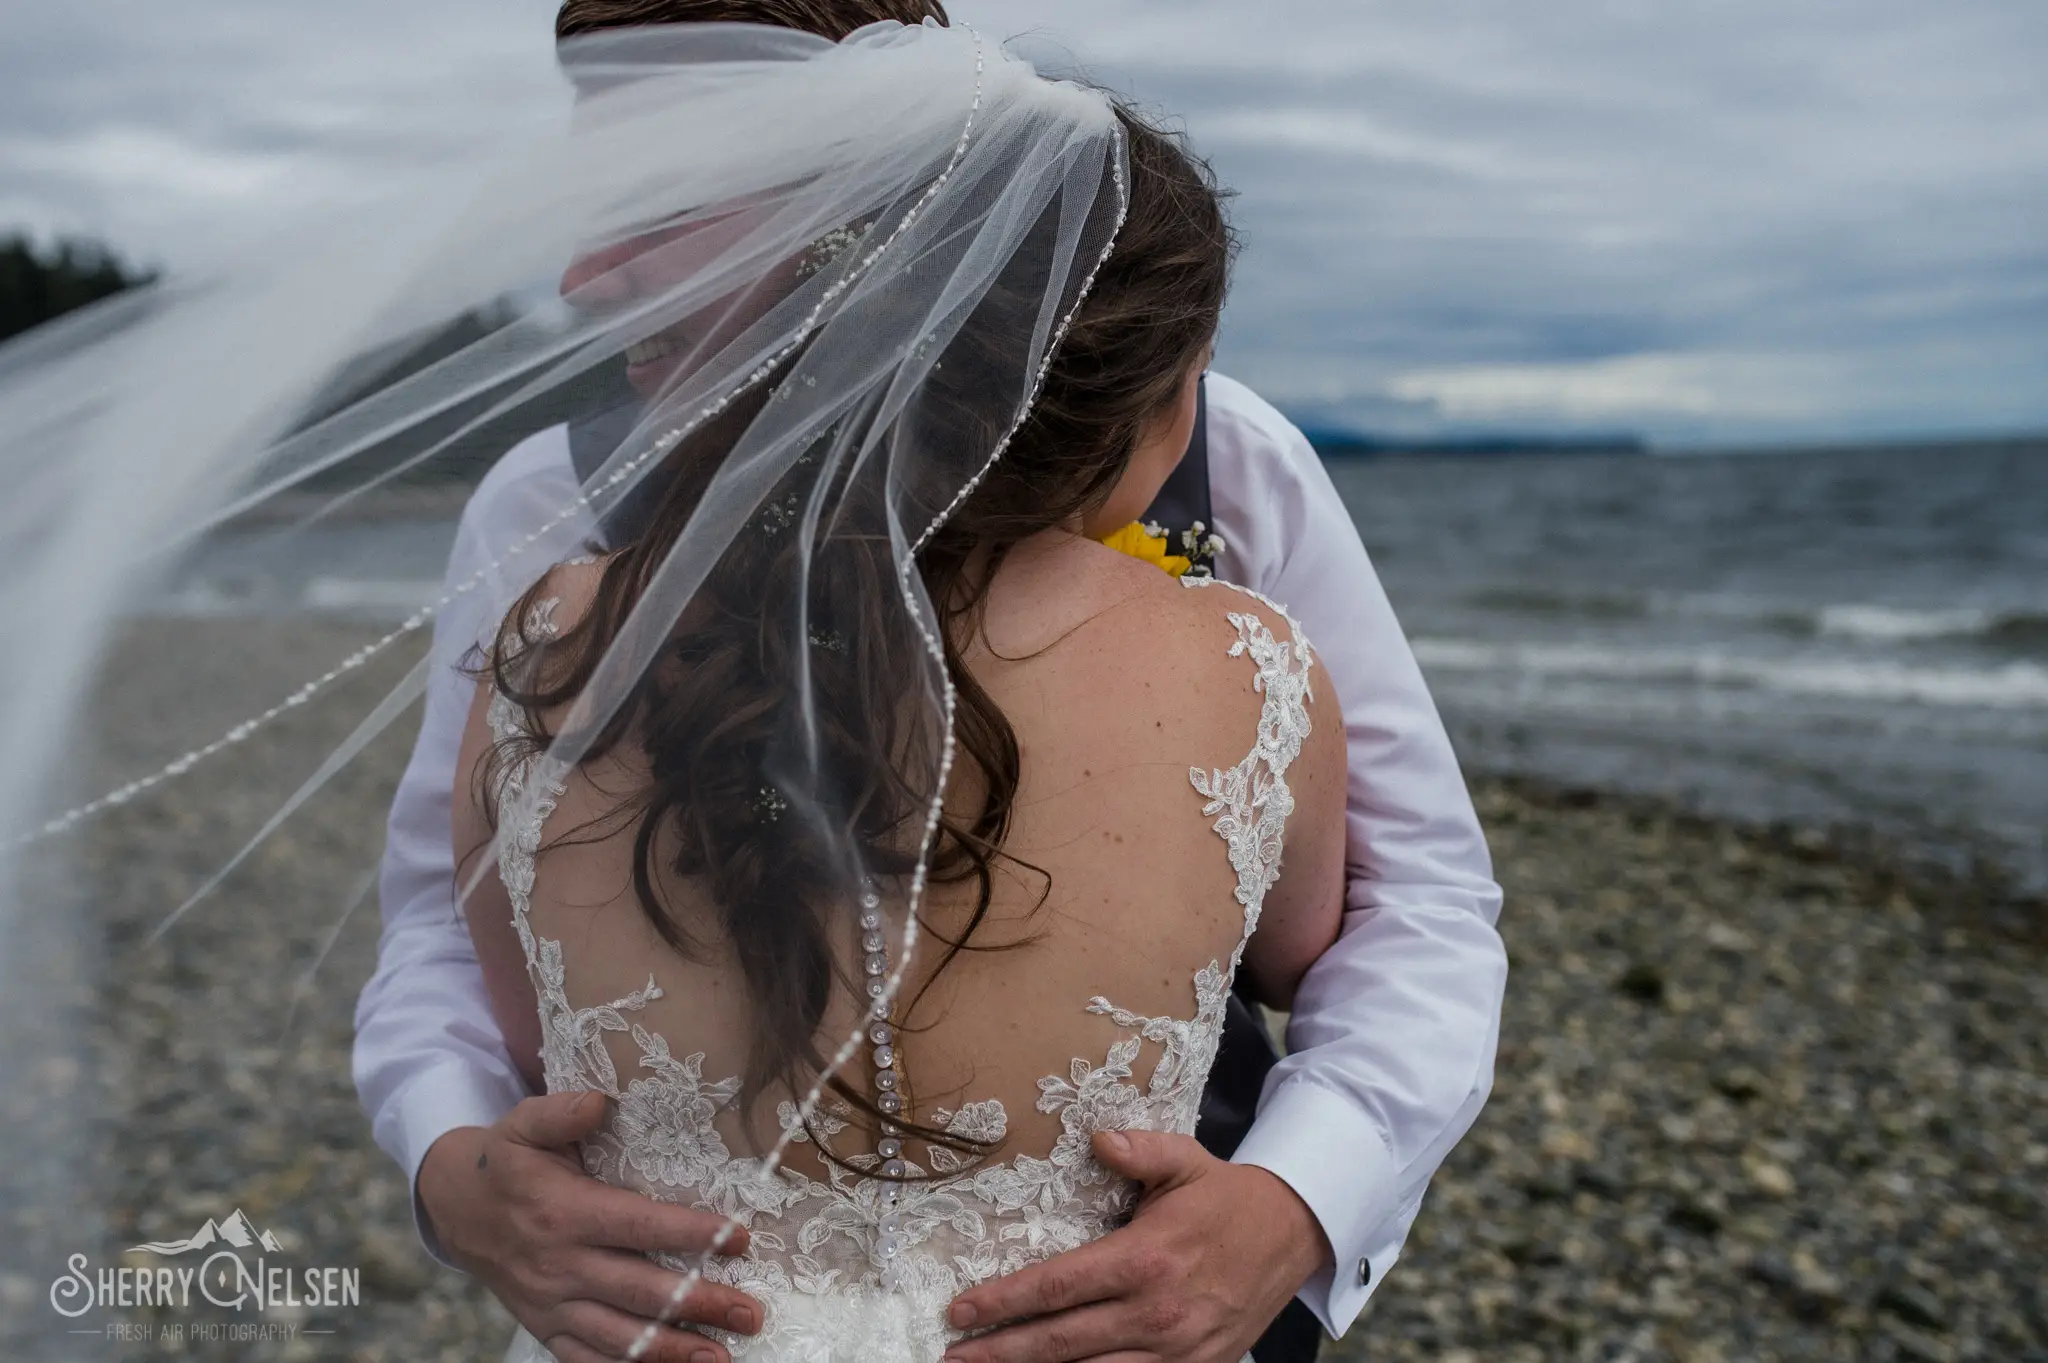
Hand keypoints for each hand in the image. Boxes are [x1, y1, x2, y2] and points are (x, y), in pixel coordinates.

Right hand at [417, 1090, 762, 1362]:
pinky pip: (585, 1359)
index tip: (738, 1238)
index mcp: (565, 1212)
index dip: (690, 1233)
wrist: (454, 1208)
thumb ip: (560, 1112)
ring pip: (618, 1336)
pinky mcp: (545, 1327)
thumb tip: (599, 1101)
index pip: (638, 1225)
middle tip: (750, 1313)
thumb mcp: (524, 1124)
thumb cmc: (505, 1161)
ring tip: (721, 1356)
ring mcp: (552, 1303)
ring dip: (672, 1350)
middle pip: (640, 1290)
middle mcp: (561, 1265)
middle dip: (699, 1304)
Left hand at [942, 1130, 1331, 1362]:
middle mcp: (1155, 1312)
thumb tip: (1096, 1138)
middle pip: (1061, 1341)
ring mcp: (1175, 1349)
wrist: (1293, 1235)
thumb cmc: (1226, 1197)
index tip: (960, 1310)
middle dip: (1001, 1352)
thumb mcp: (1186, 1161)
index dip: (1004, 1301)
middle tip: (952, 1357)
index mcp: (1145, 1258)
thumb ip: (1139, 1150)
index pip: (1058, 1286)